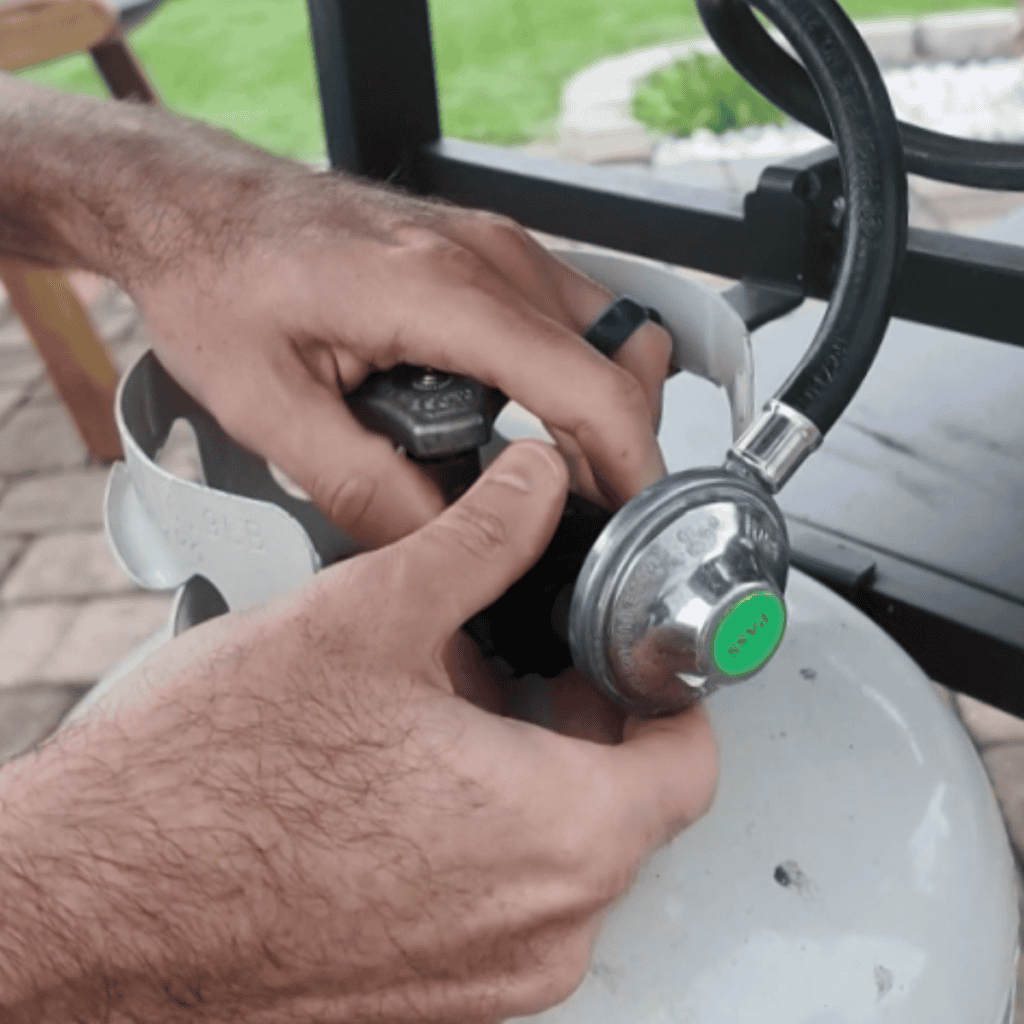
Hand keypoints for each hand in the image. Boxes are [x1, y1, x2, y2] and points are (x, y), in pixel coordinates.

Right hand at [3, 442, 715, 1022]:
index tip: (619, 659)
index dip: (660, 692)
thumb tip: (533, 486)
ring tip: (450, 716)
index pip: (688, 763)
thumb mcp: (367, 615)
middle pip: (626, 809)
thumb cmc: (207, 784)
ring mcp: (486, 982)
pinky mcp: (430, 1000)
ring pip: (562, 858)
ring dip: (530, 779)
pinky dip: (483, 838)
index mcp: (555, 835)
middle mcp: (538, 931)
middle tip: (528, 666)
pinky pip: (501, 907)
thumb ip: (480, 540)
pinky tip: (406, 784)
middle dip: (587, 725)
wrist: (89, 902)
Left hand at [133, 169, 671, 545]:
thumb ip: (362, 488)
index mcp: (440, 291)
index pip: (590, 384)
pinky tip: (522, 419)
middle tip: (588, 515)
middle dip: (624, 446)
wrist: (198, 206)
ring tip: (555, 475)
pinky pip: (570, 315)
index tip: (635, 524)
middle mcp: (487, 256)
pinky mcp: (484, 250)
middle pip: (625, 356)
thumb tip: (439, 542)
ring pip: (609, 332)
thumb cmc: (219, 280)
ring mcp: (493, 245)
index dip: (632, 466)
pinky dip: (574, 375)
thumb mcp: (268, 409)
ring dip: (601, 409)